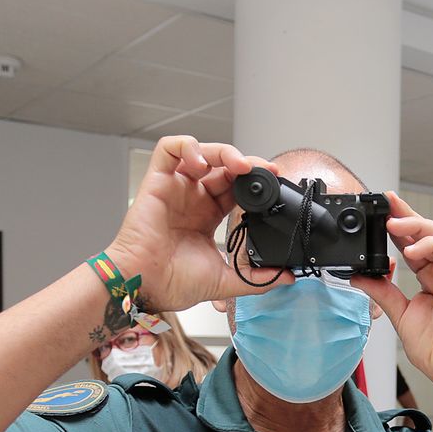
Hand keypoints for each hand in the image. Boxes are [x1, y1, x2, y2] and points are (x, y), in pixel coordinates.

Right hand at [106, 137, 292, 312]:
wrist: (146, 285)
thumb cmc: (173, 282)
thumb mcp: (225, 281)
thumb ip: (256, 279)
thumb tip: (286, 278)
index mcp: (208, 216)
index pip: (236, 187)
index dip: (255, 181)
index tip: (275, 182)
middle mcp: (193, 198)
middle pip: (223, 166)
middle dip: (247, 164)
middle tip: (265, 170)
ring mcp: (175, 188)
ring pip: (201, 152)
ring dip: (224, 152)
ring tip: (240, 166)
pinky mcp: (157, 181)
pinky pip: (168, 149)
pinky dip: (188, 146)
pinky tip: (202, 163)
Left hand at [355, 192, 432, 405]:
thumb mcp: (400, 314)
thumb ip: (382, 292)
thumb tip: (359, 275)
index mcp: (430, 277)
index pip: (414, 242)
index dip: (399, 223)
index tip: (380, 209)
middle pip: (429, 232)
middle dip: (407, 215)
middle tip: (386, 205)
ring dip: (417, 226)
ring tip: (394, 225)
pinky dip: (431, 244)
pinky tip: (411, 250)